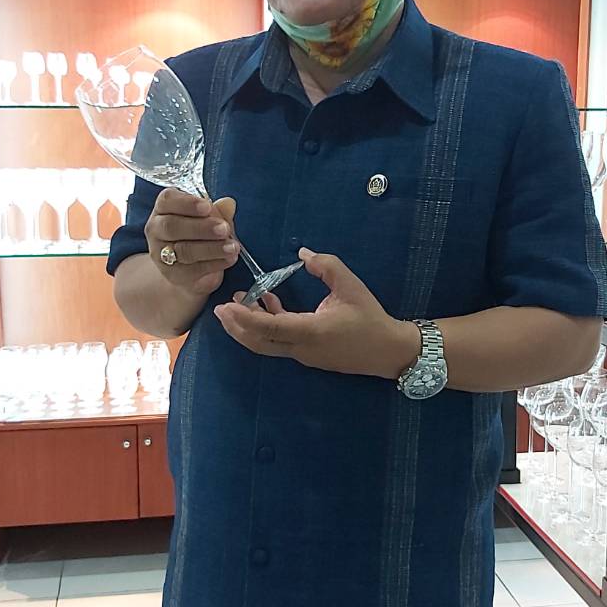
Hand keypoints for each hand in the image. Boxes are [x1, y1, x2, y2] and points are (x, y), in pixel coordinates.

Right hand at [146, 189, 237, 296]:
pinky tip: (229, 259)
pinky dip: (214, 264)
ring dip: (211, 248)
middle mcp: (157, 229)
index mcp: (164, 208)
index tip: (208, 206)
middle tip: (224, 228)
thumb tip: (228, 203)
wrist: (190, 266)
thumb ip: (219, 210)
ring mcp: (161, 253)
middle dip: (201, 227)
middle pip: (173, 226)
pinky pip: (193, 269)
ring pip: (183, 250)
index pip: (168, 200)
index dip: (187, 203)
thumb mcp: (210, 217)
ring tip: (232, 247)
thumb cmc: (199, 233)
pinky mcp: (172, 273)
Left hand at [213, 248, 419, 379]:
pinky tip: (266, 302)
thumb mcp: (351, 286)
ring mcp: (303, 354)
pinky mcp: (307, 354)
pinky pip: (279, 341)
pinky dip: (267, 325)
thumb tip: (302, 253)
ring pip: (266, 343)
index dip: (244, 317)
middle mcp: (301, 347)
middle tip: (218, 308)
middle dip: (235, 326)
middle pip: (258, 341)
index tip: (226, 305)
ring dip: (248, 325)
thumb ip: (326, 266)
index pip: (269, 327)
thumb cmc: (370, 318)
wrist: (388, 351)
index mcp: (311, 331)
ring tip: (235, 302)